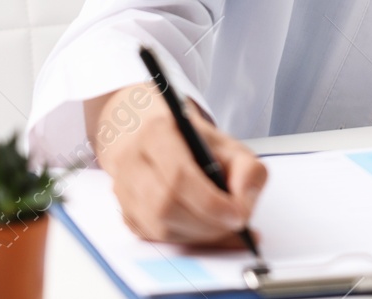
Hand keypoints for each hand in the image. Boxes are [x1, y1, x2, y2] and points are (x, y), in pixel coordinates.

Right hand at [85, 82, 267, 246]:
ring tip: (221, 226)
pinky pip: (155, 238)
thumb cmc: (196, 144)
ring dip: (197, 234)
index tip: (238, 215)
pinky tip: (203, 229)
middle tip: (234, 224)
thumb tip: (243, 206)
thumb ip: (248, 171)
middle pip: (165, 205)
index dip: (210, 203)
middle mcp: (132, 160)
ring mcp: (124, 189)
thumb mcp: (230, 146)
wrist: (159, 141)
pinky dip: (185, 239)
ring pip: (158, 227)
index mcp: (157, 132)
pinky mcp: (126, 213)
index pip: (179, 176)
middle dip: (207, 223)